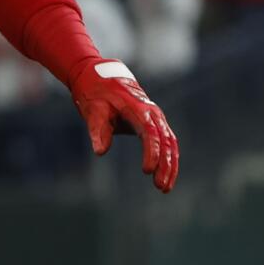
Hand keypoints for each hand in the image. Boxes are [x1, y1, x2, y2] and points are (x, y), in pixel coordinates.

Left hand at [72, 59, 178, 192]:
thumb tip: (100, 152)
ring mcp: (156, 117)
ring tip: (164, 188)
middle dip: (166, 165)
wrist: (100, 76)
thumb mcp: (92, 110)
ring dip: (170, 165)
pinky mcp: (154, 122)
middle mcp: (152, 112)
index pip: (150, 133)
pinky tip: (166, 175)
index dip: (152, 152)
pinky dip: (169, 158)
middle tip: (160, 187)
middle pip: (166, 141)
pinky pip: (167, 141)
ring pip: (171, 142)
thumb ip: (98, 130)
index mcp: (138, 108)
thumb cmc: (95, 94)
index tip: (148, 170)